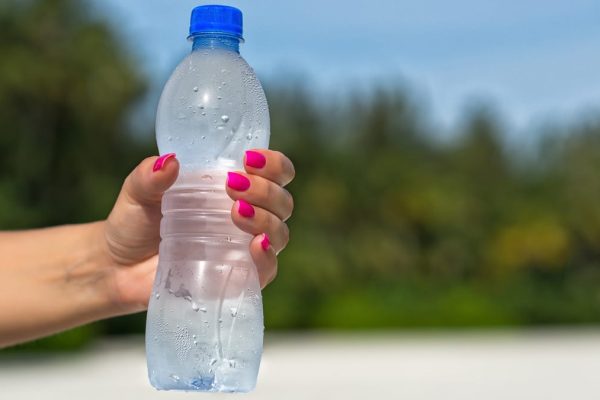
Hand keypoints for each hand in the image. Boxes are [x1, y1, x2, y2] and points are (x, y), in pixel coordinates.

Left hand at [99, 150, 294, 314]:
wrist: (116, 268)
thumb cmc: (133, 224)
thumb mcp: (137, 192)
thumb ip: (149, 176)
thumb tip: (170, 162)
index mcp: (232, 189)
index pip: (274, 173)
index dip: (273, 165)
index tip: (249, 159)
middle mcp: (247, 217)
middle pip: (282, 202)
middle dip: (266, 190)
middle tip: (233, 186)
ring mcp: (243, 249)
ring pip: (279, 233)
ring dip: (266, 219)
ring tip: (235, 212)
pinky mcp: (237, 279)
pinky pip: (267, 270)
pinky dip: (267, 257)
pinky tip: (255, 245)